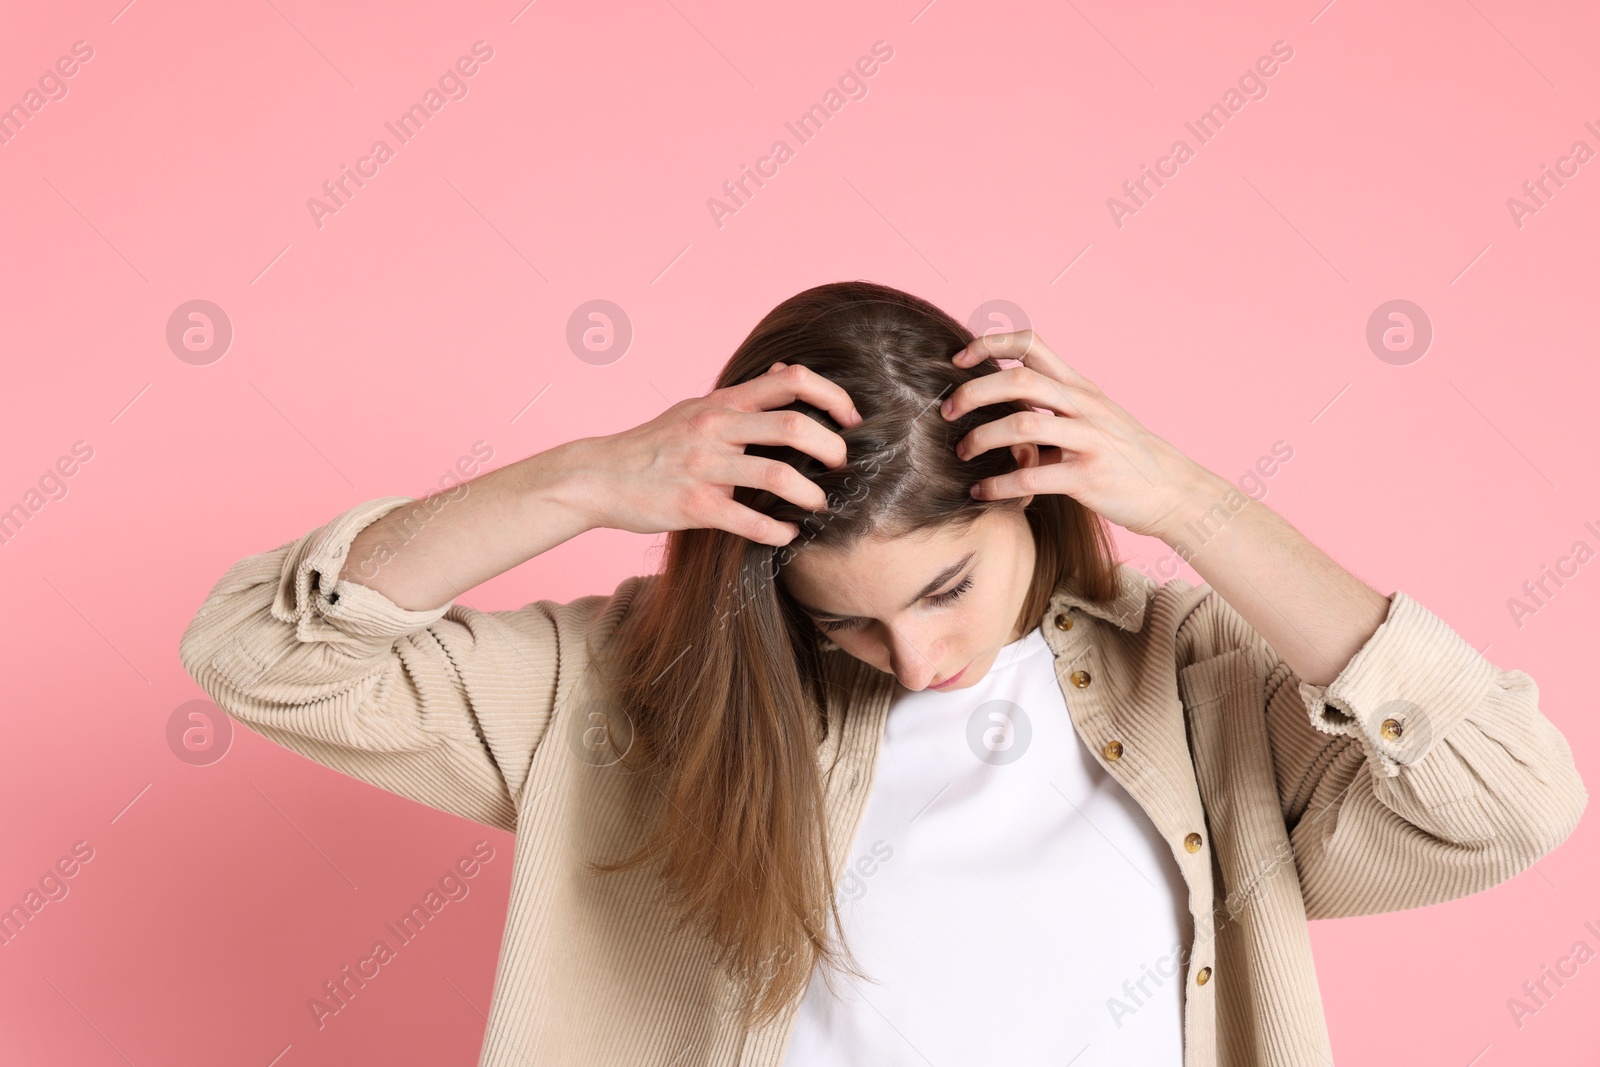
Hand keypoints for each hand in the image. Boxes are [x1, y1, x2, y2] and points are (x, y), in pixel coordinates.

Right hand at [580, 361, 861, 546]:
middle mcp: (716, 427)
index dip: (832, 396)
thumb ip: (742, 396)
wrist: (596, 477)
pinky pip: (748, 520)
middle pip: (794, 425)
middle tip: (842, 467)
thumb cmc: (652, 445)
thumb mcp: (696, 407)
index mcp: (722, 402)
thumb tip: (785, 369)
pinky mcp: (693, 506)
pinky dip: (776, 530)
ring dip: (810, 495)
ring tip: (819, 505)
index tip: (851, 420)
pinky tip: (787, 535)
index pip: (791, 380)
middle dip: (831, 448)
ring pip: (777, 475)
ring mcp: (704, 466)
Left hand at [940, 330, 1225, 540]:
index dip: (991, 344)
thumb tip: (999, 410)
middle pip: (1019, 382)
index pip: (1032, 344)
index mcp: (1081, 387)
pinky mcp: (1089, 478)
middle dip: (974, 393)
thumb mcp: (1093, 418)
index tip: (960, 359)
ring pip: (1023, 427)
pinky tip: (981, 492)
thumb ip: (1051, 409)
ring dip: (981, 439)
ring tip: (962, 452)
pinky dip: (998, 485)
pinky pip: (1032, 478)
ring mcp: (1090, 440)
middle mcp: (1085, 406)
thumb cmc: (1124, 456)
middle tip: (947, 411)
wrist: (1175, 492)